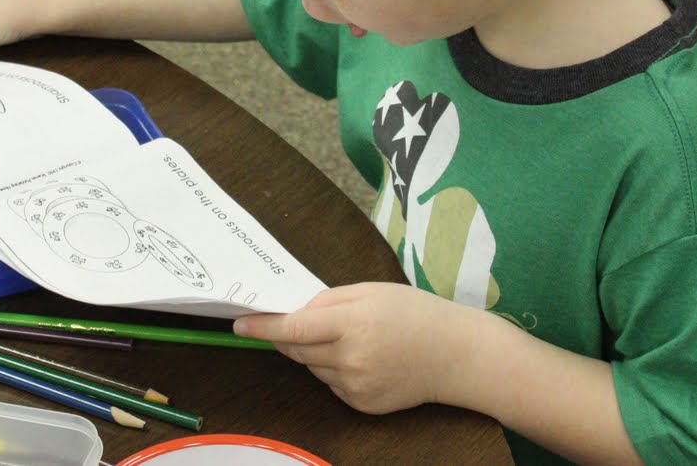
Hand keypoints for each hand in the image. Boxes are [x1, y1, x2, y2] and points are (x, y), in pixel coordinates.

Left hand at [233, 282, 472, 414]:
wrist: (456, 355)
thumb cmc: (415, 314)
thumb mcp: (370, 290)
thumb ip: (327, 299)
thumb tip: (294, 313)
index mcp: (352, 323)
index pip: (293, 329)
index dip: (263, 327)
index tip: (240, 324)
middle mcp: (351, 358)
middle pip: (297, 350)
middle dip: (290, 336)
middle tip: (303, 321)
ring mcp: (357, 386)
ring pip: (313, 368)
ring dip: (316, 353)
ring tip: (350, 337)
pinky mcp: (362, 405)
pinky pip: (331, 384)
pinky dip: (334, 370)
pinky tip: (363, 358)